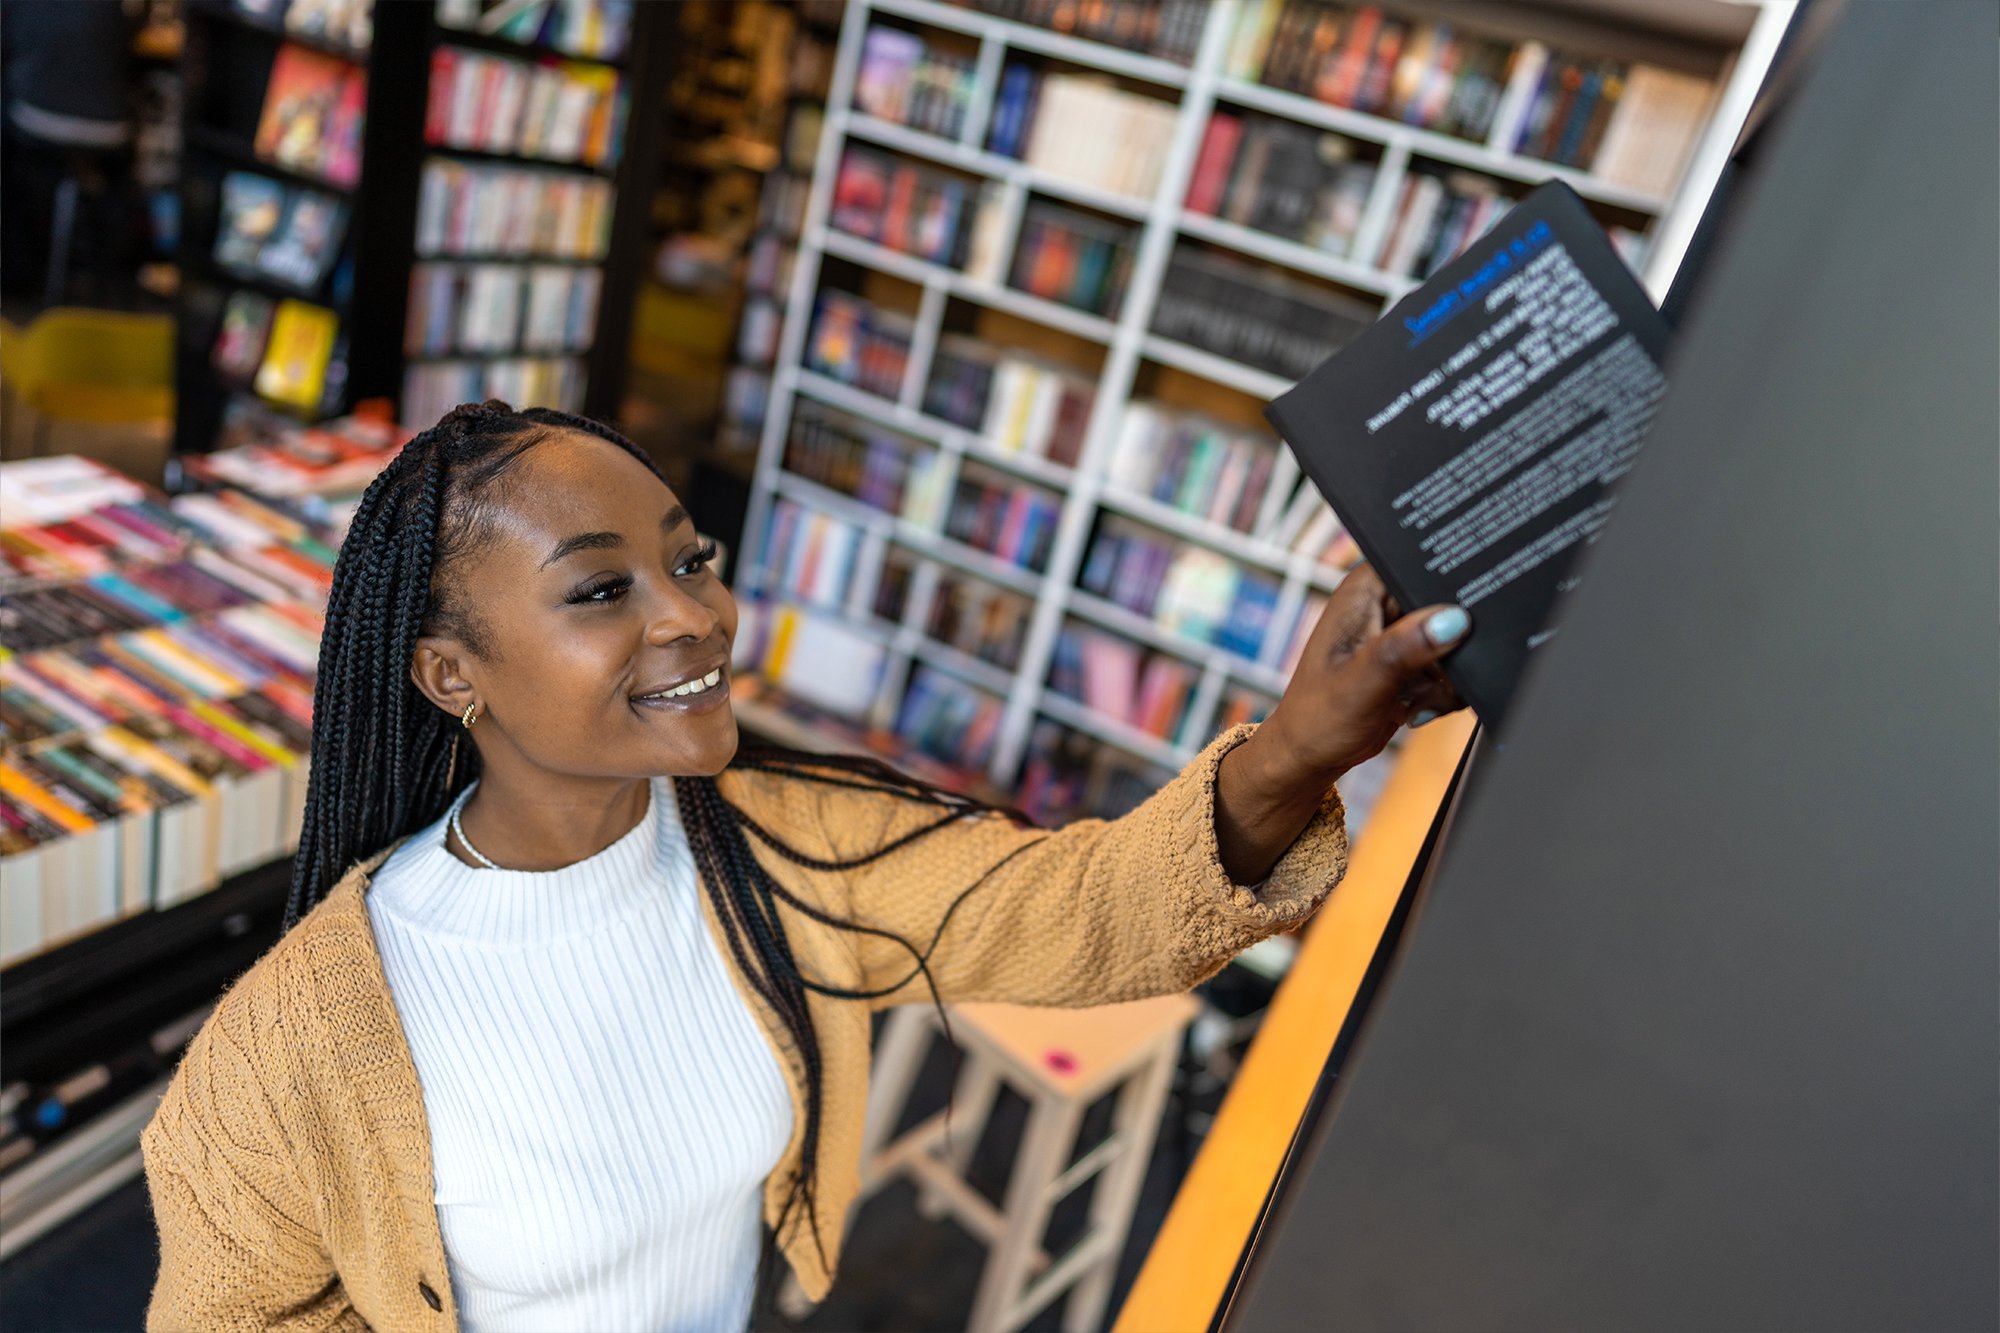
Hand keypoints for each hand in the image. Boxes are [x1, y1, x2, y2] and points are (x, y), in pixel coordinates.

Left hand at [1254, 564, 1467, 786]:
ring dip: (1447, 678)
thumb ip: (1405, 649)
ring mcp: (1399, 634)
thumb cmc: (1316, 719)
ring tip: (1413, 699)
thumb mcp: (1362, 682)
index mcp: (1363, 590)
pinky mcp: (1412, 661)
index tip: (1458, 622)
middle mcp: (1382, 605)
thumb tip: (1452, 620)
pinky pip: (1452, 667)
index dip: (1448, 584)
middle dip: (1450, 647)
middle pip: (1447, 604)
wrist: (1311, 758)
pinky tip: (1415, 708)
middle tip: (1426, 678)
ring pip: (1456, 640)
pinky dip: (1444, 692)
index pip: (1419, 564)